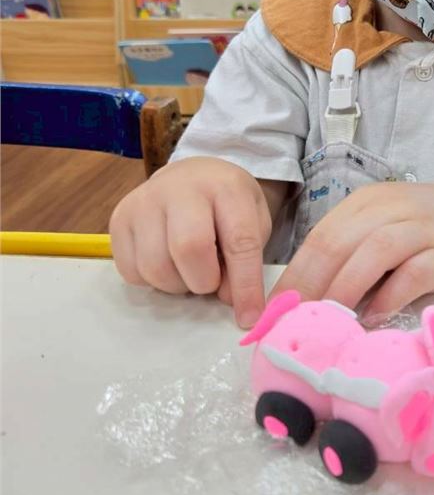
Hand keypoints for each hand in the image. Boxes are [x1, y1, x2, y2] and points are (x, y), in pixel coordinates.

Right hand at [110, 157, 273, 326]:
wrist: (192, 176)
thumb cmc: (227, 206)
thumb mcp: (253, 223)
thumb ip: (246, 261)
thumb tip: (228, 299)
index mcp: (225, 187)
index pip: (239, 241)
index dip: (246, 284)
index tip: (250, 317)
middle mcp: (180, 188)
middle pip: (188, 248)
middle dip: (203, 281)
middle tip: (211, 281)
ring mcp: (144, 201)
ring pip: (155, 266)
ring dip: (178, 285)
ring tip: (190, 270)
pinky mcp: (119, 219)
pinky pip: (131, 271)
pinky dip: (153, 281)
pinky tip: (168, 263)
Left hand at [272, 183, 433, 317]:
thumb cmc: (415, 229)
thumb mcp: (375, 227)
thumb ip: (345, 253)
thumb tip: (301, 299)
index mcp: (363, 203)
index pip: (320, 237)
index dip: (295, 274)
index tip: (275, 308)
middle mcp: (390, 208)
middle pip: (341, 242)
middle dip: (312, 284)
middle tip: (294, 320)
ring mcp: (421, 228)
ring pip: (375, 252)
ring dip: (347, 288)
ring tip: (330, 321)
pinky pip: (414, 273)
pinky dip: (391, 296)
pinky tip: (375, 317)